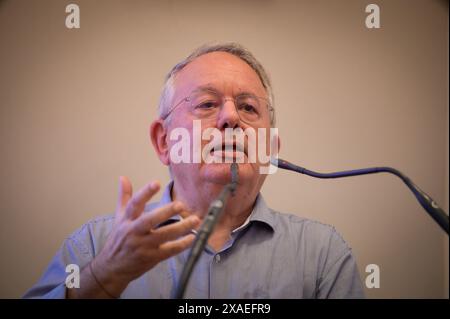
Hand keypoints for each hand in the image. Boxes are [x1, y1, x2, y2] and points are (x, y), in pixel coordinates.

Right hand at [91, 176, 199, 296]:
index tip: (157, 182)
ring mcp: (142, 246)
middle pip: (149, 220)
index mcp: (126, 220)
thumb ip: (124, 197)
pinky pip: (169, 250)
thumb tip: (123, 177)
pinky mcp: (151, 258)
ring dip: (181, 228)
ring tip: (195, 220)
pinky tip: (192, 237)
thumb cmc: (118, 240)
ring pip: (163, 236)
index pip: (135, 203)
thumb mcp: (119, 218)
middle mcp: (133, 232)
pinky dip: (181, 244)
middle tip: (181, 205)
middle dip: (165, 212)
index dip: (145, 192)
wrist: (112, 268)